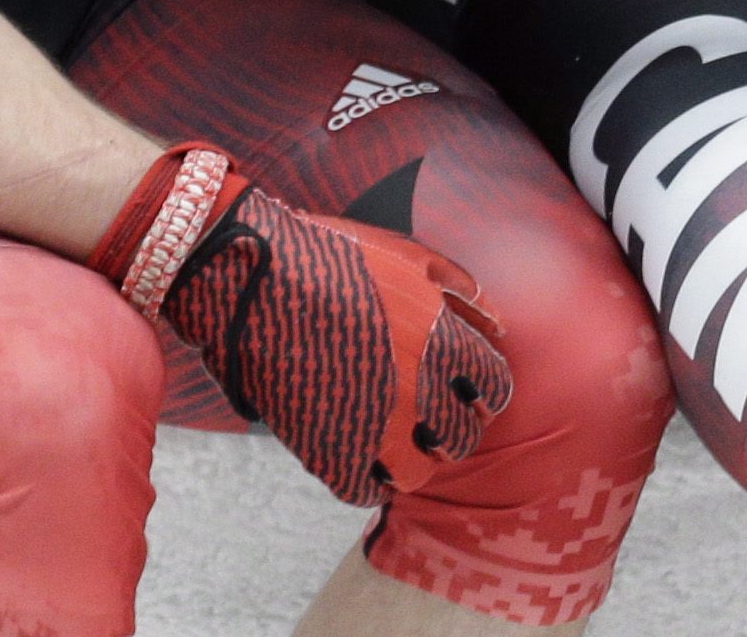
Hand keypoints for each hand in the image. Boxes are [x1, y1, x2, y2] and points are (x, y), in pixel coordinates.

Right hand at [97, 145, 507, 504]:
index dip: (483, 391)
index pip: (494, 389)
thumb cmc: (330, 257)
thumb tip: (499, 326)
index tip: (467, 390)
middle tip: (436, 420)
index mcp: (441, 339)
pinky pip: (366, 491)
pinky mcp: (325, 449)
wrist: (247, 275)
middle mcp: (416, 388)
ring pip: (420, 474)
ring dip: (418, 462)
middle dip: (456, 428)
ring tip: (402, 444)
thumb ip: (461, 292)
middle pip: (463, 435)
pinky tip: (363, 458)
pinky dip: (371, 481)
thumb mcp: (409, 257)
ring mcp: (370, 424)